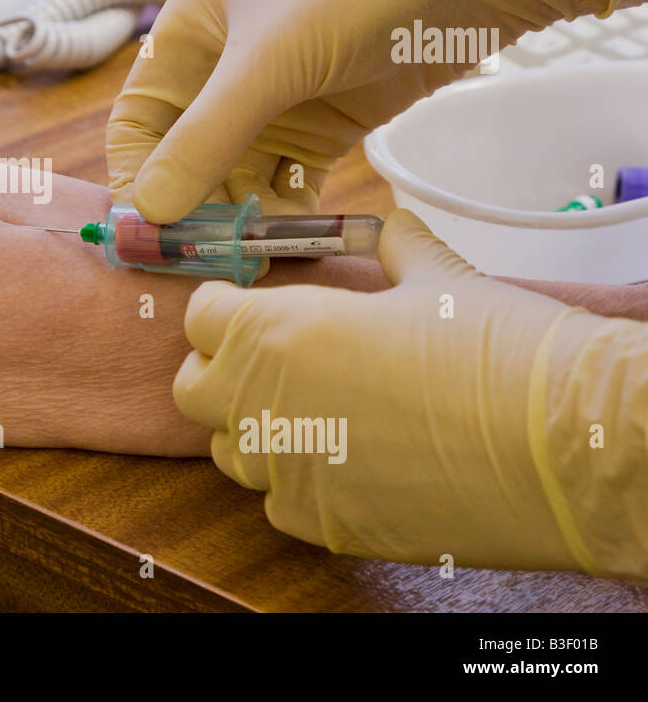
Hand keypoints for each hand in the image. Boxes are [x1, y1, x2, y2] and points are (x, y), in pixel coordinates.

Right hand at [108, 0, 642, 222]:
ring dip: (239, 219)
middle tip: (205, 259)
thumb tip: (149, 213)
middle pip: (184, 160)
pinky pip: (283, 185)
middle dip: (192, 208)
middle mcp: (220, 73)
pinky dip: (282, 215)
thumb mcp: (267, 63)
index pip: (137, 124)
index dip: (137, 177)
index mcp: (188, 38)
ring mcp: (271, 104)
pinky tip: (290, 240)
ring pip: (233, 179)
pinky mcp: (318, 130)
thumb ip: (206, 139)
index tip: (151, 233)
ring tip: (252, 256)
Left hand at [172, 209, 647, 577]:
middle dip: (221, 371)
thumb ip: (393, 248)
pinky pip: (280, 502)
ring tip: (318, 412)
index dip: (224, 307)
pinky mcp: (321, 525)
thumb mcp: (437, 277)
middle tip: (273, 361)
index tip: (249, 307)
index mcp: (273, 331)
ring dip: (258, 429)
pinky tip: (351, 463)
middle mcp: (260, 404)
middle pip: (193, 388)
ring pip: (231, 451)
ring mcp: (286, 472)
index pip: (198, 315)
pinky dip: (301, 482)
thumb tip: (391, 227)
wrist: (560, 446)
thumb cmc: (494, 348)